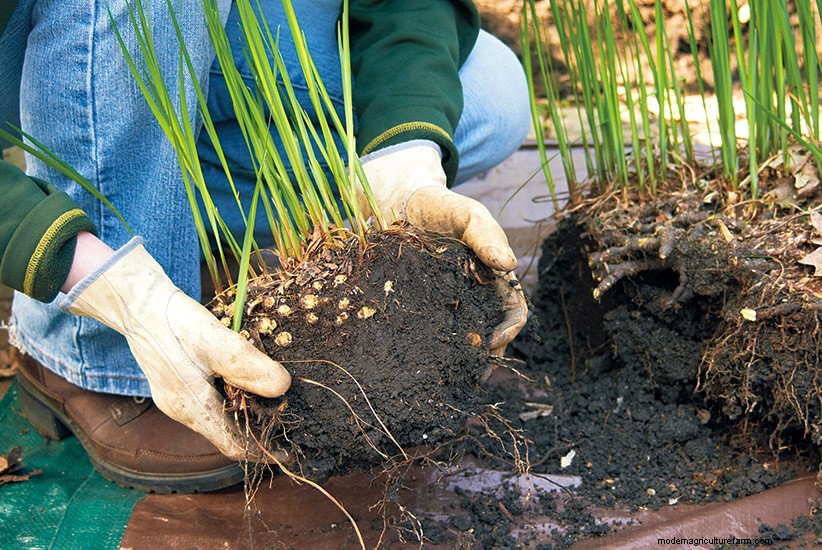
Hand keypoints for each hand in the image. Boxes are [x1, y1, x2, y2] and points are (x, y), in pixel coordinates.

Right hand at [62, 236, 290, 459]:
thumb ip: (249, 366)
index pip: (234, 446)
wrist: (138, 305)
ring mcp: (176, 399)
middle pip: (227, 433)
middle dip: (258, 430)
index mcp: (192, 408)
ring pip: (218, 416)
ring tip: (274, 400)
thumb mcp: (217, 341)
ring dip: (245, 411)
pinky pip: (209, 400)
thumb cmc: (176, 323)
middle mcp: (182, 410)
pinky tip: (245, 380)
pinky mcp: (176, 384)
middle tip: (288, 419)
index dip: (263, 451)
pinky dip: (231, 396)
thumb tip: (282, 388)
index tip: (289, 450)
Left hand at [360, 144, 526, 355]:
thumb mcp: (468, 215)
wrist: (403, 205)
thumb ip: (487, 236)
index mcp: (496, 277)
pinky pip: (436, 331)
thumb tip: (509, 265)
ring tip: (455, 379)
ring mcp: (452, 302)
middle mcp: (478, 294)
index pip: (513, 310)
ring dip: (465, 359)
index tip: (492, 343)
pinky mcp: (426, 306)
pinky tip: (427, 364)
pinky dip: (438, 350)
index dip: (510, 329)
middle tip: (474, 376)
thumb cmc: (443, 208)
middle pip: (492, 331)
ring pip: (466, 337)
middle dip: (488, 357)